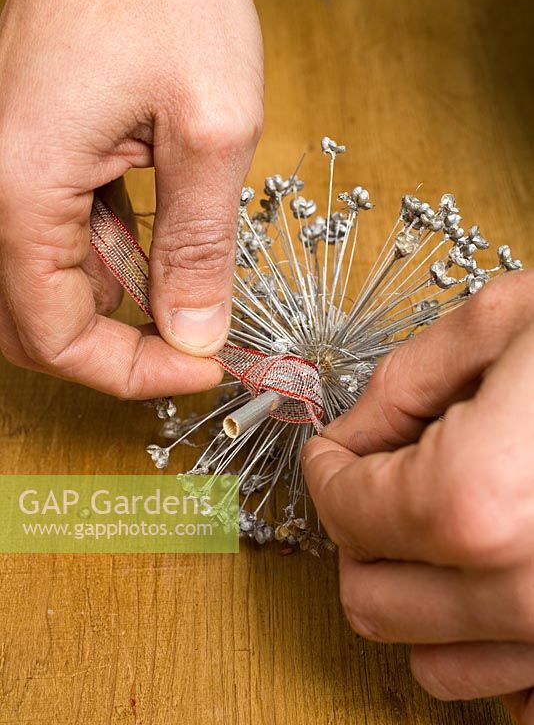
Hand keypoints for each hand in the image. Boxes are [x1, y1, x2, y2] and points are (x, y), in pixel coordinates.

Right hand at [0, 0, 262, 396]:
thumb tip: (194, 331)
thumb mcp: (211, 130)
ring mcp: (5, 167)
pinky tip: (153, 237)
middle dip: (115, 348)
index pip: (54, 334)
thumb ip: (198, 246)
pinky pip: (55, 234)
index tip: (199, 368)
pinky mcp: (28, 152)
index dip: (130, 371)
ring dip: (114, 302)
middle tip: (188, 344)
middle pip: (33, 321)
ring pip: (45, 283)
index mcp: (21, 185)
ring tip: (184, 280)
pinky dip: (105, 255)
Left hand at [302, 270, 533, 722]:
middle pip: (372, 599)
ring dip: (416, 594)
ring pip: (432, 663)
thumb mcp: (508, 324)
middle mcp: (525, 590)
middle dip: (360, 535)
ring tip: (441, 526)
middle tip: (380, 483)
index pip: (346, 508)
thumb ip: (406, 382)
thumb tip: (354, 433)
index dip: (327, 470)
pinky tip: (501, 579)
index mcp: (478, 499)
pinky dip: (486, 644)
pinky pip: (513, 694)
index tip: (334, 452)